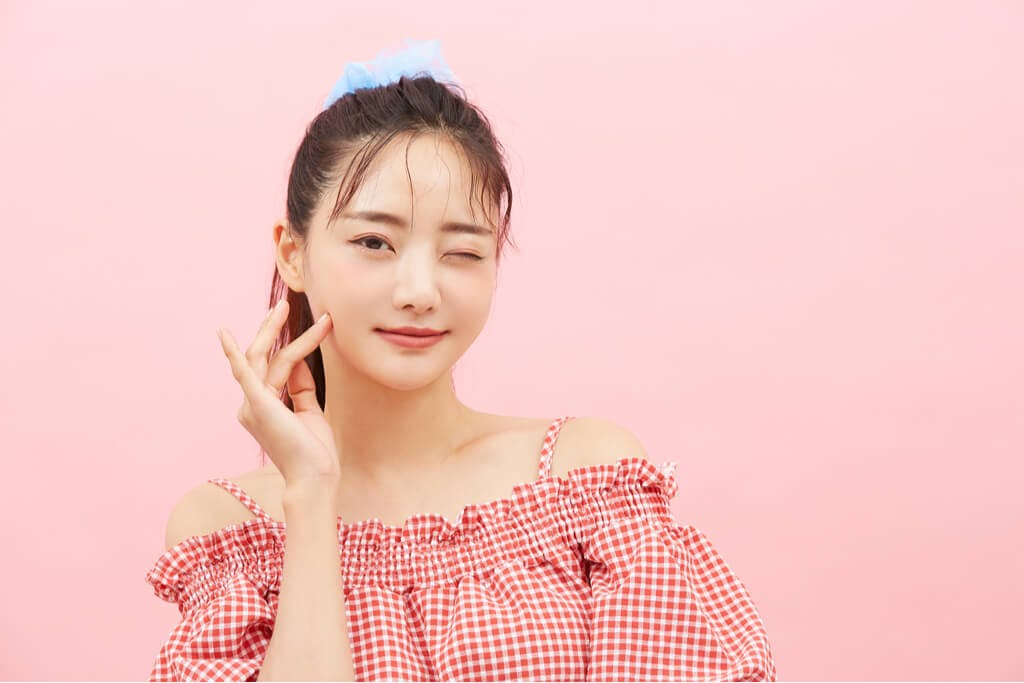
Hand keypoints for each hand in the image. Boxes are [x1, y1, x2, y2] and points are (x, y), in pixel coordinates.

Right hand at [217, 299, 340, 487]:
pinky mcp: (259, 405)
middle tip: (283, 306)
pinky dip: (233, 353)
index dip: (289, 345)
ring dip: (278, 332)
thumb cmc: (314, 450)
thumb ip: (301, 387)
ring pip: (264, 358)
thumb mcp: (309, 410)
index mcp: (262, 406)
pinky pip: (244, 373)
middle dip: (271, 329)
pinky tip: (224, 334)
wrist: (315, 477)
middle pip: (261, 357)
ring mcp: (253, 404)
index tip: (310, 329)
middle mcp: (251, 404)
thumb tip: (298, 361)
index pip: (274, 367)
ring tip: (286, 308)